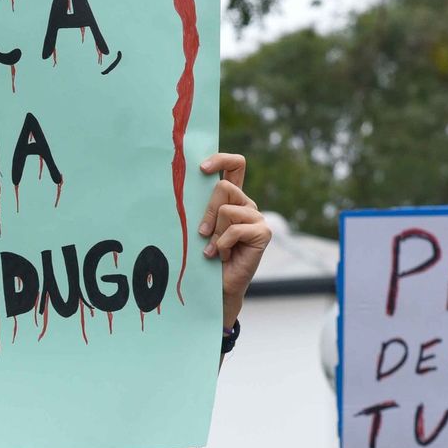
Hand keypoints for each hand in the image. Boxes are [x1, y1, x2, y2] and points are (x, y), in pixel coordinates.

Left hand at [197, 153, 269, 329]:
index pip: (235, 165)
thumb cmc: (206, 257)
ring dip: (215, 233)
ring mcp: (257, 218)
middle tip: (202, 234)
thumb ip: (201, 208)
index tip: (202, 168)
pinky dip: (223, 245)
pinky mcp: (263, 233)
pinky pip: (235, 229)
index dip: (221, 159)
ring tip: (216, 250)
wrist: (218, 287)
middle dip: (208, 211)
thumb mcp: (201, 227)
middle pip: (225, 187)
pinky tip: (224, 256)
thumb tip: (184, 187)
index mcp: (233, 199)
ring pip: (227, 210)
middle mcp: (247, 205)